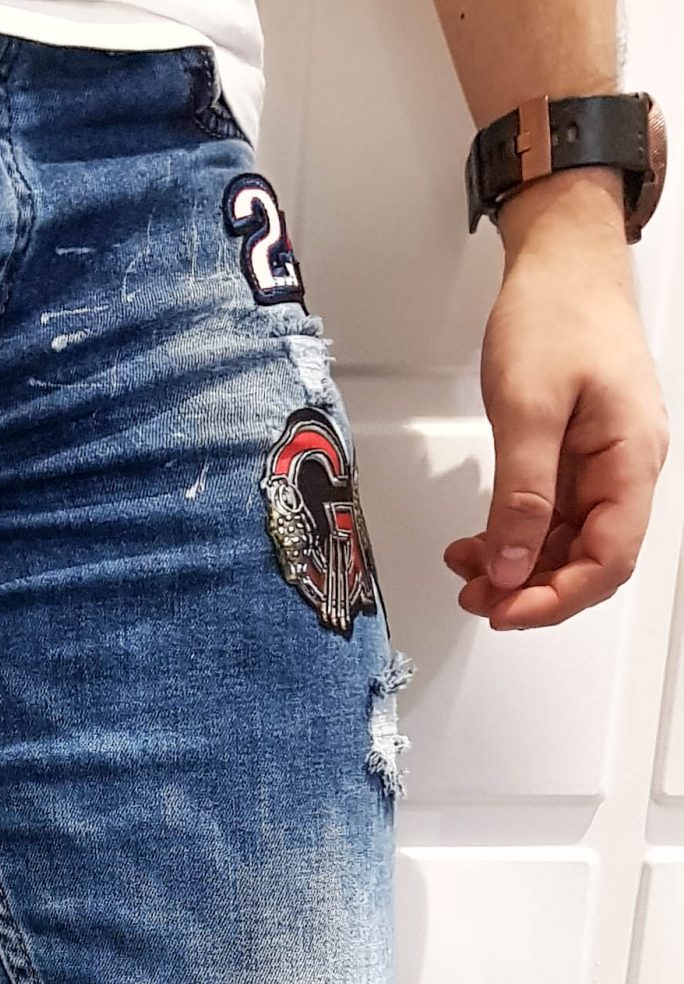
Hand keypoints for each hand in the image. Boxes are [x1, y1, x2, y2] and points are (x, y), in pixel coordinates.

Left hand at [444, 166, 666, 629]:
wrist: (562, 259)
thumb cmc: (556, 313)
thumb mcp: (528, 407)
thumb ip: (522, 494)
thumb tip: (512, 566)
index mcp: (630, 459)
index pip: (609, 560)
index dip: (557, 598)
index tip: (503, 610)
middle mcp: (624, 468)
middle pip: (588, 559)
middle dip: (531, 587)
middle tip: (474, 595)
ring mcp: (601, 463)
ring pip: (566, 542)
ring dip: (517, 565)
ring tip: (466, 570)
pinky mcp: (575, 455)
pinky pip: (550, 514)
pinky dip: (514, 534)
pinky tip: (477, 540)